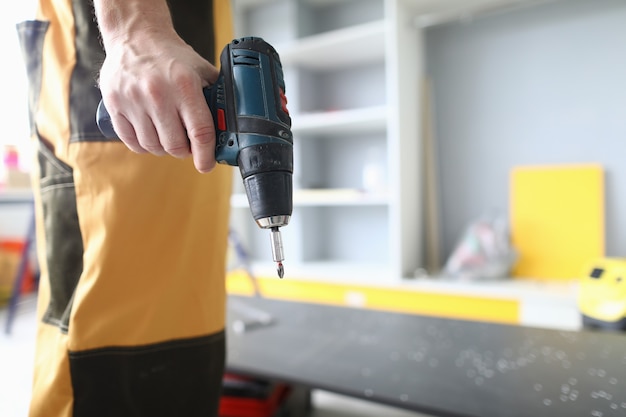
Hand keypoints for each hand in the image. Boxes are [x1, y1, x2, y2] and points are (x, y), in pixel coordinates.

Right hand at [95, 1, 218, 172]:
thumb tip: (232, 122)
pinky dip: (144, 145)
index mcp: (184, 85)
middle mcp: (158, 94)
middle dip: (185, 151)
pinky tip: (151, 136)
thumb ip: (217, 95)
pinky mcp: (114, 105)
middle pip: (175, 145)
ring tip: (168, 136)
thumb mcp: (201, 70)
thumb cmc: (171, 56)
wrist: (135, 35)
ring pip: (153, 146)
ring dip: (164, 148)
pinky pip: (131, 142)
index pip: (200, 132)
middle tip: (187, 144)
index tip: (206, 164)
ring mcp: (133, 100)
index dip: (205, 155)